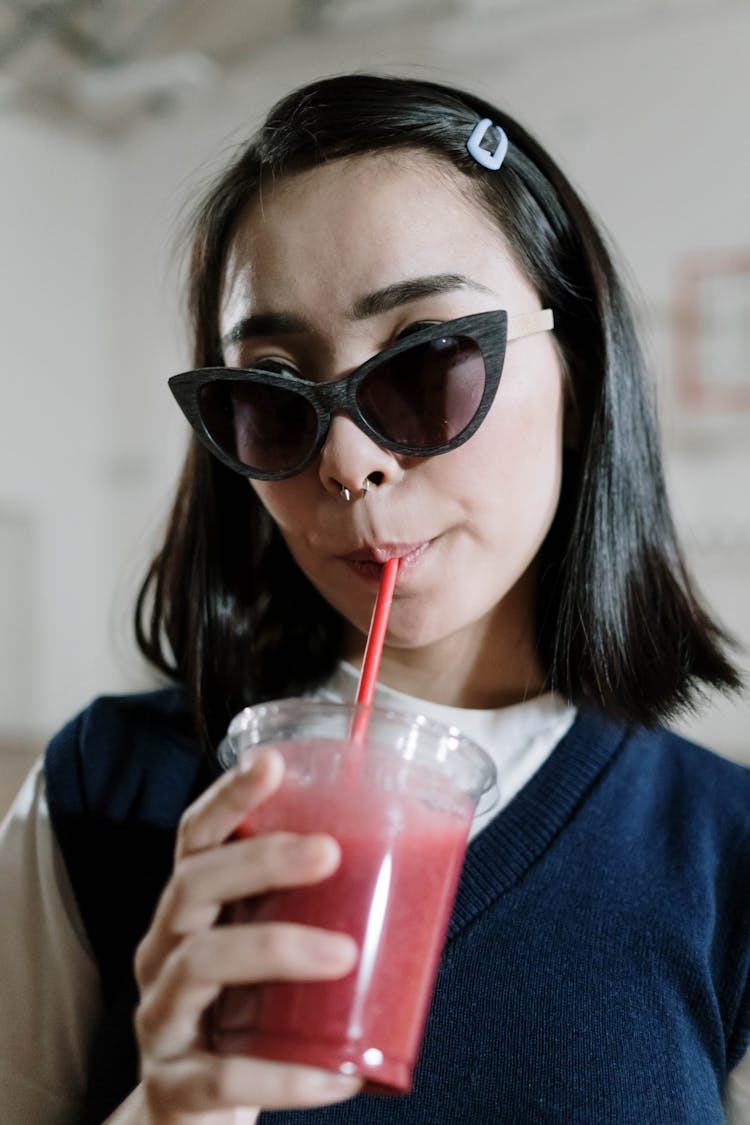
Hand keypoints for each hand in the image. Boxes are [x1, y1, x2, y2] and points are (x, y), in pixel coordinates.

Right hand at [131, 749, 360, 1122]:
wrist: (195, 1121)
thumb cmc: (248, 1018)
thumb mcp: (273, 957)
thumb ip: (318, 915)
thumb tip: (422, 871)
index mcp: (191, 912)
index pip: (196, 839)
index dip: (227, 797)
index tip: (272, 761)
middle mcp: (164, 952)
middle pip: (191, 884)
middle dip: (258, 860)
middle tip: (328, 851)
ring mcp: (162, 1019)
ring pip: (199, 965)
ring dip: (273, 949)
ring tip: (343, 954)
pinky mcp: (174, 1087)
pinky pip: (221, 1076)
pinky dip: (283, 1075)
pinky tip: (336, 1077)